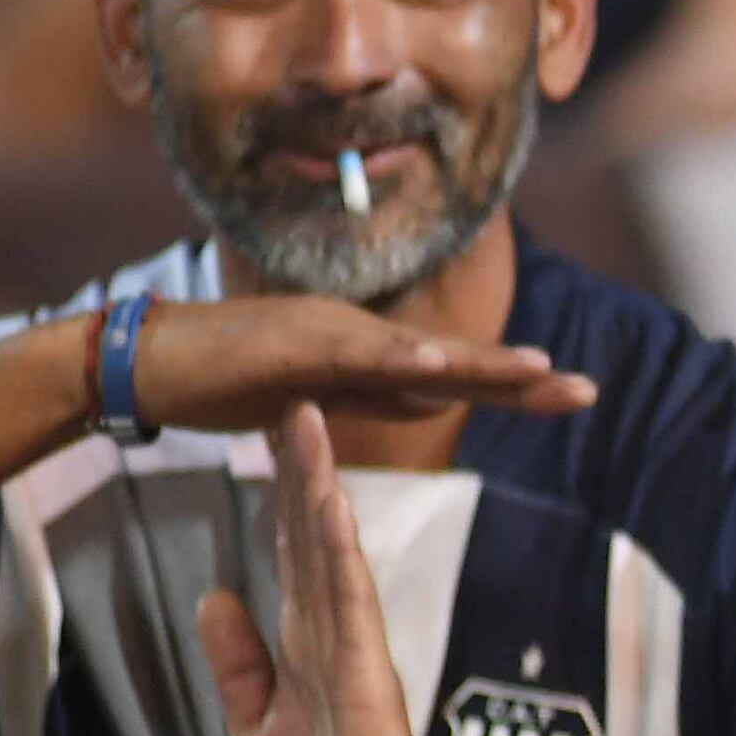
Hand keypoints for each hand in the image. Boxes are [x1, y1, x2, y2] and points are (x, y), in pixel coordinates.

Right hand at [133, 293, 594, 434]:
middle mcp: (356, 334)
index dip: (514, 385)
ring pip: (416, 350)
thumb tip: (433, 402)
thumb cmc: (224, 380)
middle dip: (522, 377)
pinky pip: (350, 352)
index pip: (455, 374)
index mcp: (365, 354)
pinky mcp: (288, 342)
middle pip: (454, 360)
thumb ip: (372, 397)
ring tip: (537, 371)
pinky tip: (438, 365)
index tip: (574, 394)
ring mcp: (323, 333)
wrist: (146, 363)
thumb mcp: (319, 399)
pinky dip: (396, 356)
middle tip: (589, 391)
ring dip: (477, 360)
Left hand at [196, 406, 447, 735]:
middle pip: (311, 538)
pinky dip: (337, 550)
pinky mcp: (367, 677)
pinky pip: (350, 602)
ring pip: (331, 553)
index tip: (270, 436)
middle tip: (293, 396)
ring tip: (306, 420)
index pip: (290, 558)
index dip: (279, 497)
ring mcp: (353, 653)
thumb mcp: (251, 731)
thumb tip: (217, 595)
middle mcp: (333, 639)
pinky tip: (326, 502)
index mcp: (307, 650)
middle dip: (300, 469)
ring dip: (318, 487)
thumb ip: (239, 664)